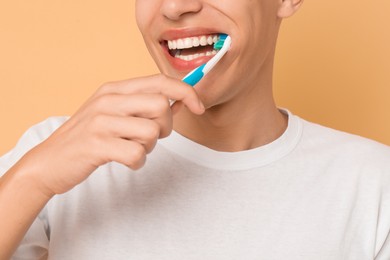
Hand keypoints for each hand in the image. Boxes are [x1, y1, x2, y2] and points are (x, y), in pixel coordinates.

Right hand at [20, 74, 204, 196]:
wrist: (48, 162)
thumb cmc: (89, 138)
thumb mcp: (113, 114)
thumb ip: (143, 105)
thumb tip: (180, 102)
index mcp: (114, 89)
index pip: (160, 81)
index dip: (186, 91)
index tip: (199, 106)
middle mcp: (108, 100)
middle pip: (161, 105)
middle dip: (166, 126)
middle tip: (151, 137)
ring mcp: (100, 122)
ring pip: (151, 132)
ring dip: (149, 147)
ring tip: (131, 149)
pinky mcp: (96, 145)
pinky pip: (137, 154)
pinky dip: (137, 163)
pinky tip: (124, 161)